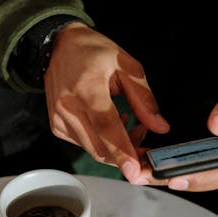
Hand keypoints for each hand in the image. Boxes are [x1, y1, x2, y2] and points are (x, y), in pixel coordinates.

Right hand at [44, 24, 169, 183]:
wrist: (58, 45)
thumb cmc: (92, 52)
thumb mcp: (126, 65)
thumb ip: (144, 98)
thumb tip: (160, 127)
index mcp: (87, 87)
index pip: (106, 126)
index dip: (122, 151)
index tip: (134, 171)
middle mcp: (68, 106)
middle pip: (100, 147)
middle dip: (127, 156)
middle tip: (146, 145)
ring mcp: (60, 119)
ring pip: (93, 150)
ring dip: (117, 149)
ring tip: (131, 125)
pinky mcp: (57, 127)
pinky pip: (85, 145)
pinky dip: (103, 143)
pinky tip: (111, 124)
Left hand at [160, 68, 217, 192]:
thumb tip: (216, 125)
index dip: (203, 177)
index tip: (176, 177)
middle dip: (182, 178)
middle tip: (147, 174)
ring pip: (213, 183)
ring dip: (182, 178)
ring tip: (149, 171)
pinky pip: (214, 179)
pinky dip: (191, 174)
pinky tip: (167, 168)